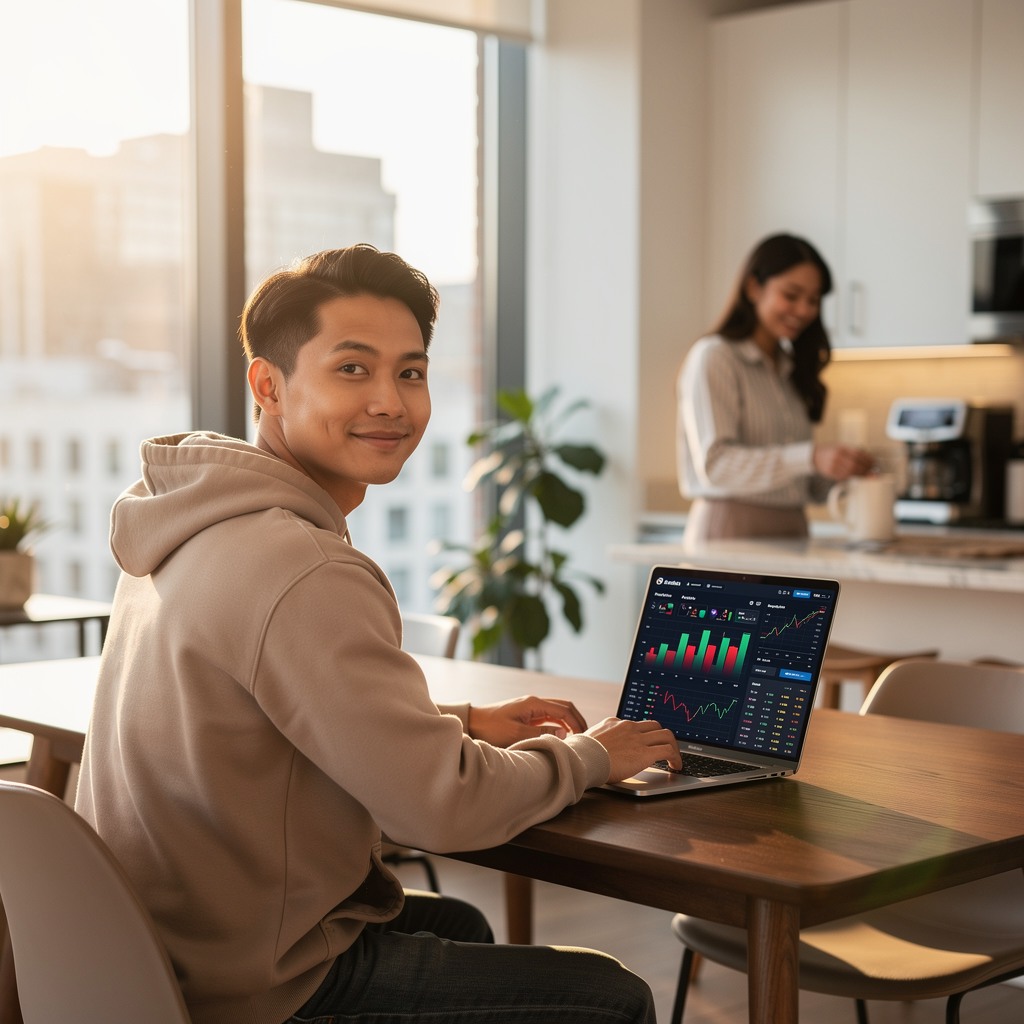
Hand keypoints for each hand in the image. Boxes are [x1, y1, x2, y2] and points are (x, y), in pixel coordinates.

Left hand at [467, 696, 588, 746]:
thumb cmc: (492, 728)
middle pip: (564, 706)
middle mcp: (535, 702)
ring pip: (558, 711)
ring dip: (569, 722)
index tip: (582, 738)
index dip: (576, 723)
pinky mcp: (527, 715)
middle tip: (585, 736)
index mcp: (534, 703)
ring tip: (577, 737)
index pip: (564, 710)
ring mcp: (531, 708)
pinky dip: (559, 725)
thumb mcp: (517, 734)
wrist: (473, 723)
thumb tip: (564, 734)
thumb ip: (541, 733)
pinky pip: (549, 717)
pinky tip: (562, 736)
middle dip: (577, 720)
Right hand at [585, 717, 681, 781]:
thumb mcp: (587, 740)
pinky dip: (676, 758)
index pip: (636, 725)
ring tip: (674, 759)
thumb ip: (597, 741)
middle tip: (666, 749)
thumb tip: (593, 748)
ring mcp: (637, 738)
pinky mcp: (644, 752)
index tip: (648, 744)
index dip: (645, 735)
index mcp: (614, 723)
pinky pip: (668, 751)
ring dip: (673, 746)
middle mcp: (628, 727)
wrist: (582, 759)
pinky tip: (676, 766)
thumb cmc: (580, 754)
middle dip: (663, 737)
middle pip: (655, 725)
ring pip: (666, 735)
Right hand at [813, 443, 874, 480]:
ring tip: (867, 473)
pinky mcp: (831, 474)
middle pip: (855, 465)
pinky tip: (857, 475)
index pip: (858, 455)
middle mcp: (836, 458)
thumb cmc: (832, 451)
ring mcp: (833, 466)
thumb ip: (855, 452)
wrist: (815, 456)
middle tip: (872, 470)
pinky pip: (845, 477)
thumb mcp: (842, 447)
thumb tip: (870, 459)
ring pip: (851, 472)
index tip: (874, 462)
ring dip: (861, 474)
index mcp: (841, 449)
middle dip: (866, 468)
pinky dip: (853, 476)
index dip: (868, 459)